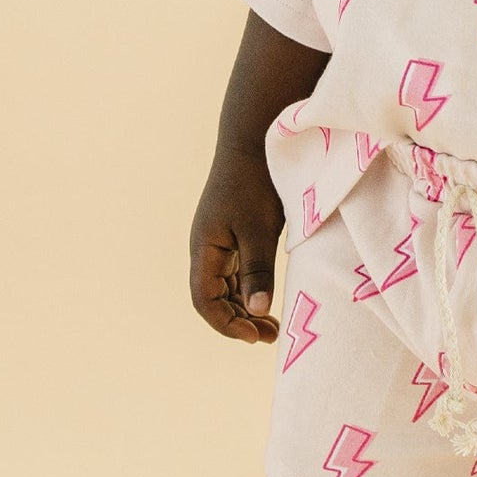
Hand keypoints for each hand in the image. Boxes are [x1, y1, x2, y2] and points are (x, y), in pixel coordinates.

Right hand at [188, 149, 285, 342]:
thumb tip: (256, 312)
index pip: (204, 300)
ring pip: (224, 287)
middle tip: (270, 336)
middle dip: (237, 321)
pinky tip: (267, 300)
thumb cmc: (256, 183)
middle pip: (213, 297)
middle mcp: (206, 248)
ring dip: (244, 308)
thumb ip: (257, 270)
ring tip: (271, 326)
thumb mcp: (259, 229)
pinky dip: (248, 291)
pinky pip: (234, 273)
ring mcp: (218, 241)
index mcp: (204, 248)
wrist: (255, 140)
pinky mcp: (233, 233)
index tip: (254, 336)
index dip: (225, 323)